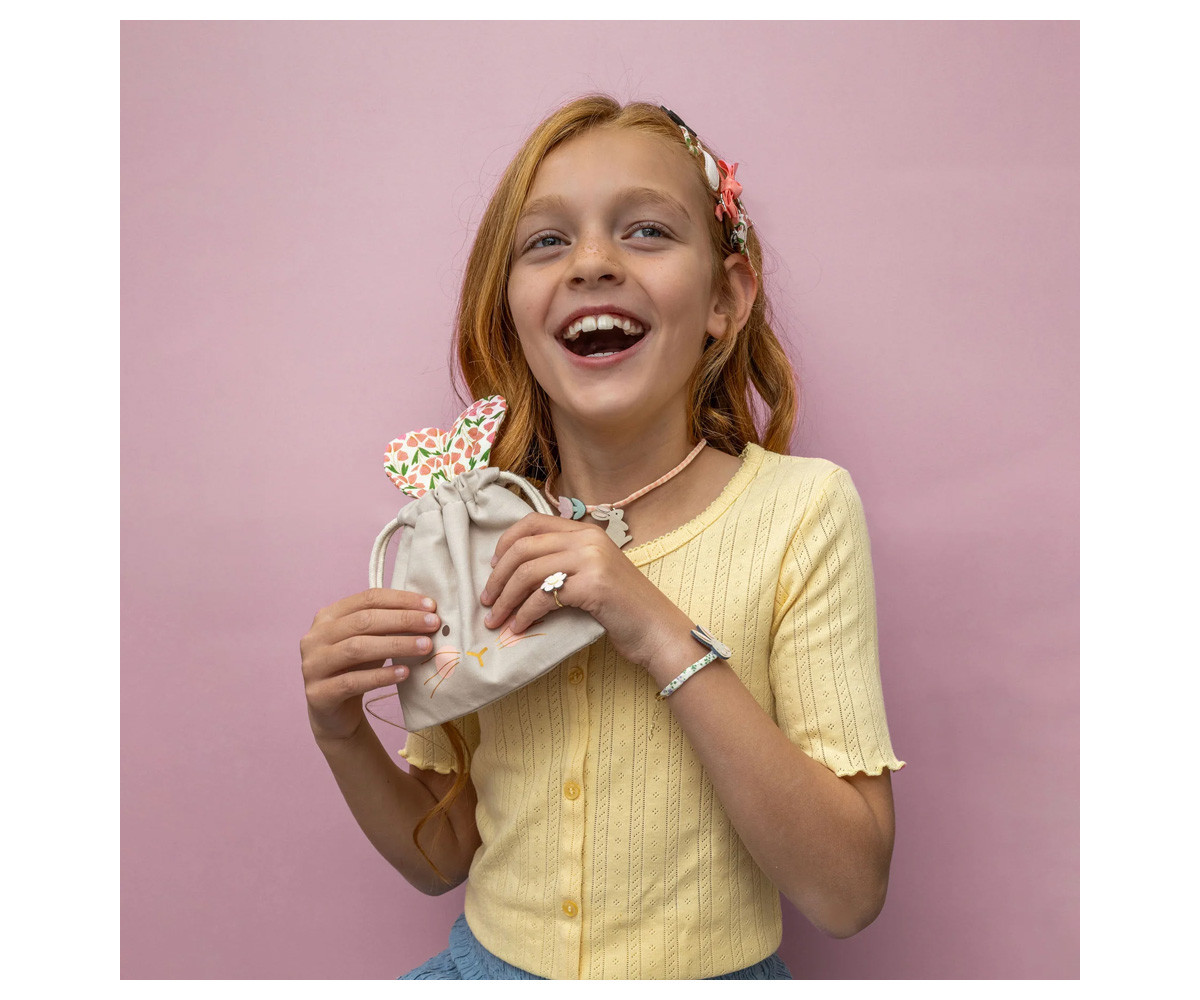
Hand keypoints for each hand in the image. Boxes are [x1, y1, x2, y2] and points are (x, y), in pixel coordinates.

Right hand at [300, 589, 442, 741]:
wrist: (333, 713)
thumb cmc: (355, 669)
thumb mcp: (370, 641)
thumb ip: (389, 625)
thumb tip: (428, 613)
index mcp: (327, 617)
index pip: (367, 599)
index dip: (401, 600)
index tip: (431, 606)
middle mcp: (315, 637)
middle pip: (363, 621)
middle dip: (403, 620)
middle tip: (433, 624)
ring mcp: (313, 666)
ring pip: (357, 649)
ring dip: (396, 645)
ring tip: (425, 647)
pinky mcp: (319, 694)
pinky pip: (353, 681)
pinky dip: (381, 676)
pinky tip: (405, 672)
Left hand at [481, 513, 692, 667]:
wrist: (657, 629)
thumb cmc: (622, 607)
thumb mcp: (593, 572)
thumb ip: (564, 561)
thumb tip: (516, 570)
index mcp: (586, 531)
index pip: (533, 522)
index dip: (505, 543)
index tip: (492, 567)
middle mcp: (588, 539)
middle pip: (524, 548)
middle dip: (498, 576)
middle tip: (486, 600)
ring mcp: (591, 560)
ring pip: (528, 572)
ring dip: (505, 598)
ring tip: (495, 619)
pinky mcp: (592, 586)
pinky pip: (543, 597)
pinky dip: (524, 614)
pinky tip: (518, 628)